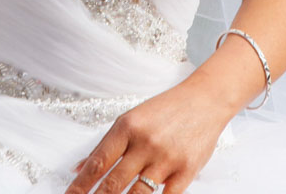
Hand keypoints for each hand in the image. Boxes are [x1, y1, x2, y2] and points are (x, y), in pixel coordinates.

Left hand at [65, 83, 231, 193]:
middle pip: (113, 183)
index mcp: (127, 127)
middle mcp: (145, 143)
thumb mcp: (131, 119)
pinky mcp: (186, 171)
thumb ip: (106, 145)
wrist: (205, 100)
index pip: (97, 163)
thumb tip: (80, 168)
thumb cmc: (166, 110)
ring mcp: (166, 158)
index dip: (80, 186)